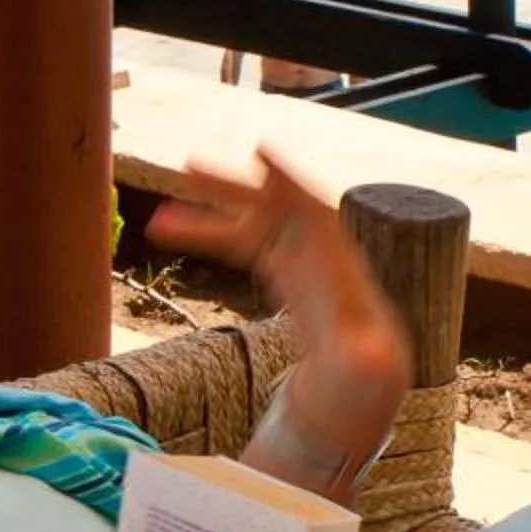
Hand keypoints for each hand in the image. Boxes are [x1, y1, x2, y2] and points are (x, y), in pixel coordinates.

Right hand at [146, 156, 410, 472]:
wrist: (360, 378)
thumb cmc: (363, 375)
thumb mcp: (366, 372)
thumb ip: (367, 363)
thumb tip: (374, 360)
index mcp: (339, 270)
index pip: (316, 217)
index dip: (289, 184)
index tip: (260, 153)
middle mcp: (315, 252)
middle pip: (275, 210)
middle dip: (235, 189)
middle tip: (189, 168)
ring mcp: (296, 256)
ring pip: (249, 223)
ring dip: (208, 213)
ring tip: (156, 221)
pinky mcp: (279, 267)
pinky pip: (239, 241)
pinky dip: (206, 232)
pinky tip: (167, 231)